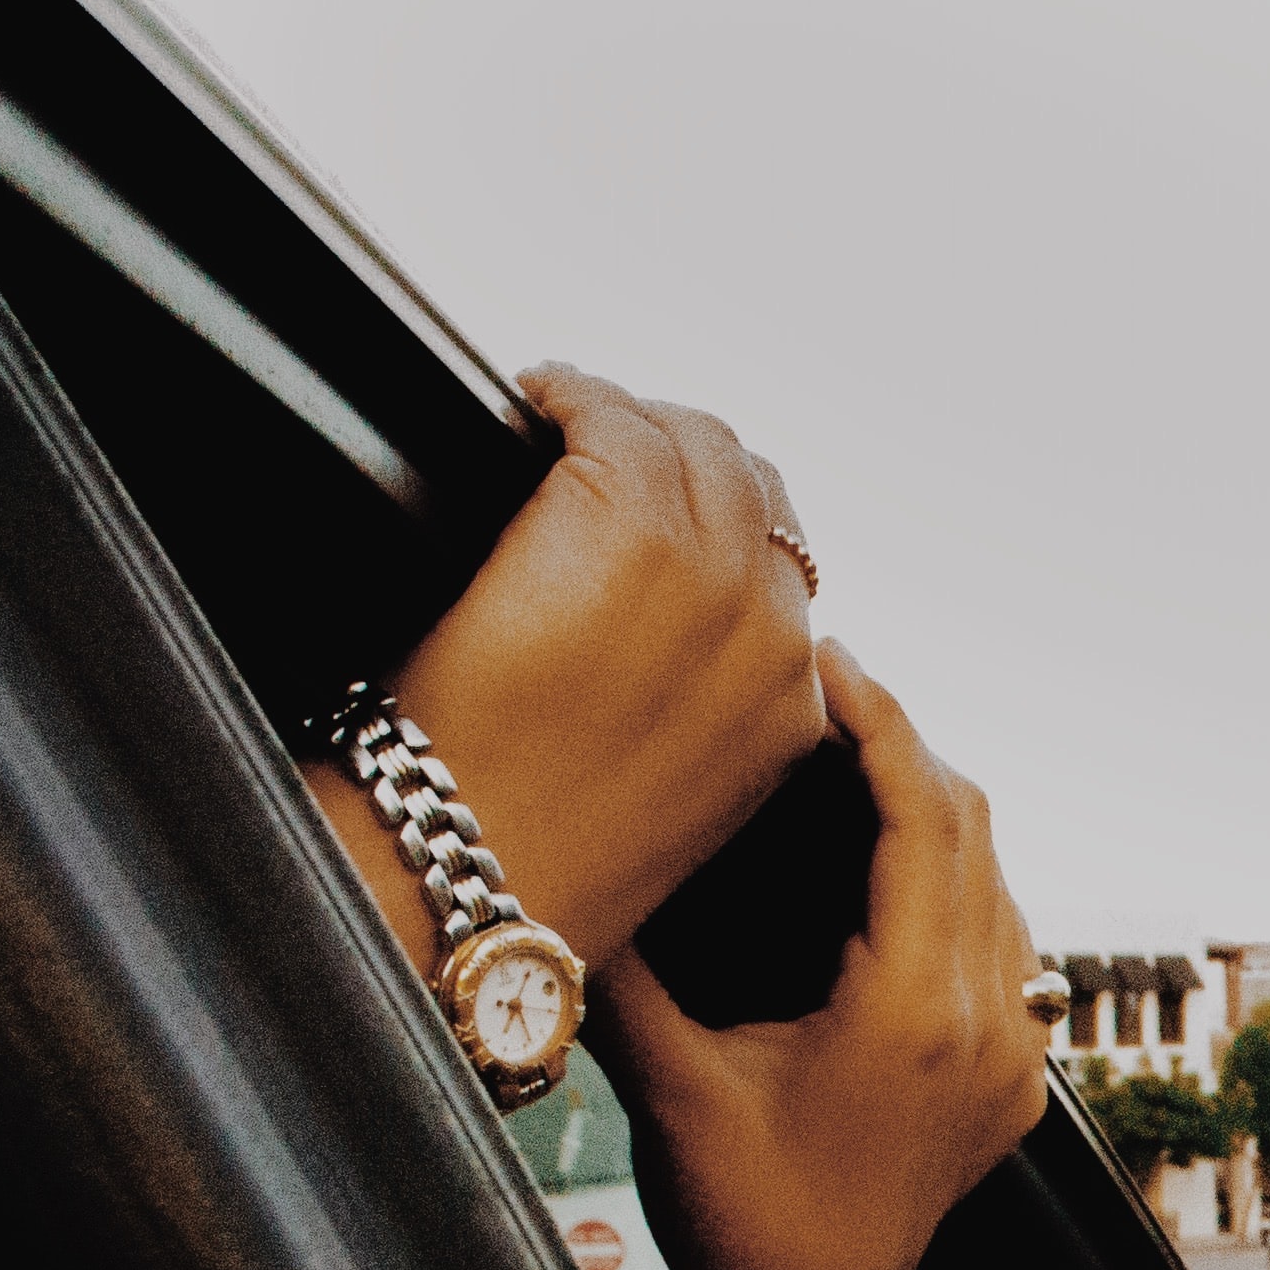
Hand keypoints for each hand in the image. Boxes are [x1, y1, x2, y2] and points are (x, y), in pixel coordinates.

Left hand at [314, 363, 822, 969]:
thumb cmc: (542, 849)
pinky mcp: (626, 527)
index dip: (720, 518)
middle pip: (753, 485)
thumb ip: (700, 710)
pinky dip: (570, 396)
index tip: (657, 504)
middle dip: (681, 457)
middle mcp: (774, 632)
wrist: (476, 872)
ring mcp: (706, 574)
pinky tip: (533, 405)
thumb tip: (660, 635)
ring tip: (565, 421)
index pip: (788, 562)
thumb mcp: (670, 795)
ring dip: (625, 419)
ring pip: (692, 440)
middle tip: (600, 448)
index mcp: (794, 703)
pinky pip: (613, 417)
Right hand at [600, 638, 1047, 1269]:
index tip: (827, 661)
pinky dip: (958, 884)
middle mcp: (988, 1026)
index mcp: (915, 1011)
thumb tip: (549, 846)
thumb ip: (622, 960)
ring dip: (935, 812)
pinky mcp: (1014, 1086)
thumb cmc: (731, 1216)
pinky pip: (1008, 945)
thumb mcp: (665, 1078)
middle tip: (827, 688)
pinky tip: (892, 865)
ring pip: (1000, 884)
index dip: (878, 722)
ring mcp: (1013, 1059)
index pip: (924, 816)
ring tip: (853, 755)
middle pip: (973, 831)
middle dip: (903, 748)